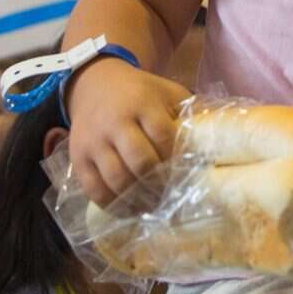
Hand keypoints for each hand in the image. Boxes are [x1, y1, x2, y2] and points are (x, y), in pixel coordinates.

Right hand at [65, 58, 191, 204]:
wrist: (95, 84)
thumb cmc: (140, 92)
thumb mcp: (166, 92)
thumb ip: (187, 113)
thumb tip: (214, 145)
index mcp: (142, 104)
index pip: (163, 137)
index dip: (177, 159)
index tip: (188, 174)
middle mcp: (115, 122)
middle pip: (140, 162)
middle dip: (160, 184)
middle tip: (172, 198)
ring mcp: (94, 142)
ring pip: (117, 179)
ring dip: (138, 199)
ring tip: (154, 207)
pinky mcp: (78, 158)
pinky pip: (94, 189)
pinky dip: (113, 205)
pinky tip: (129, 210)